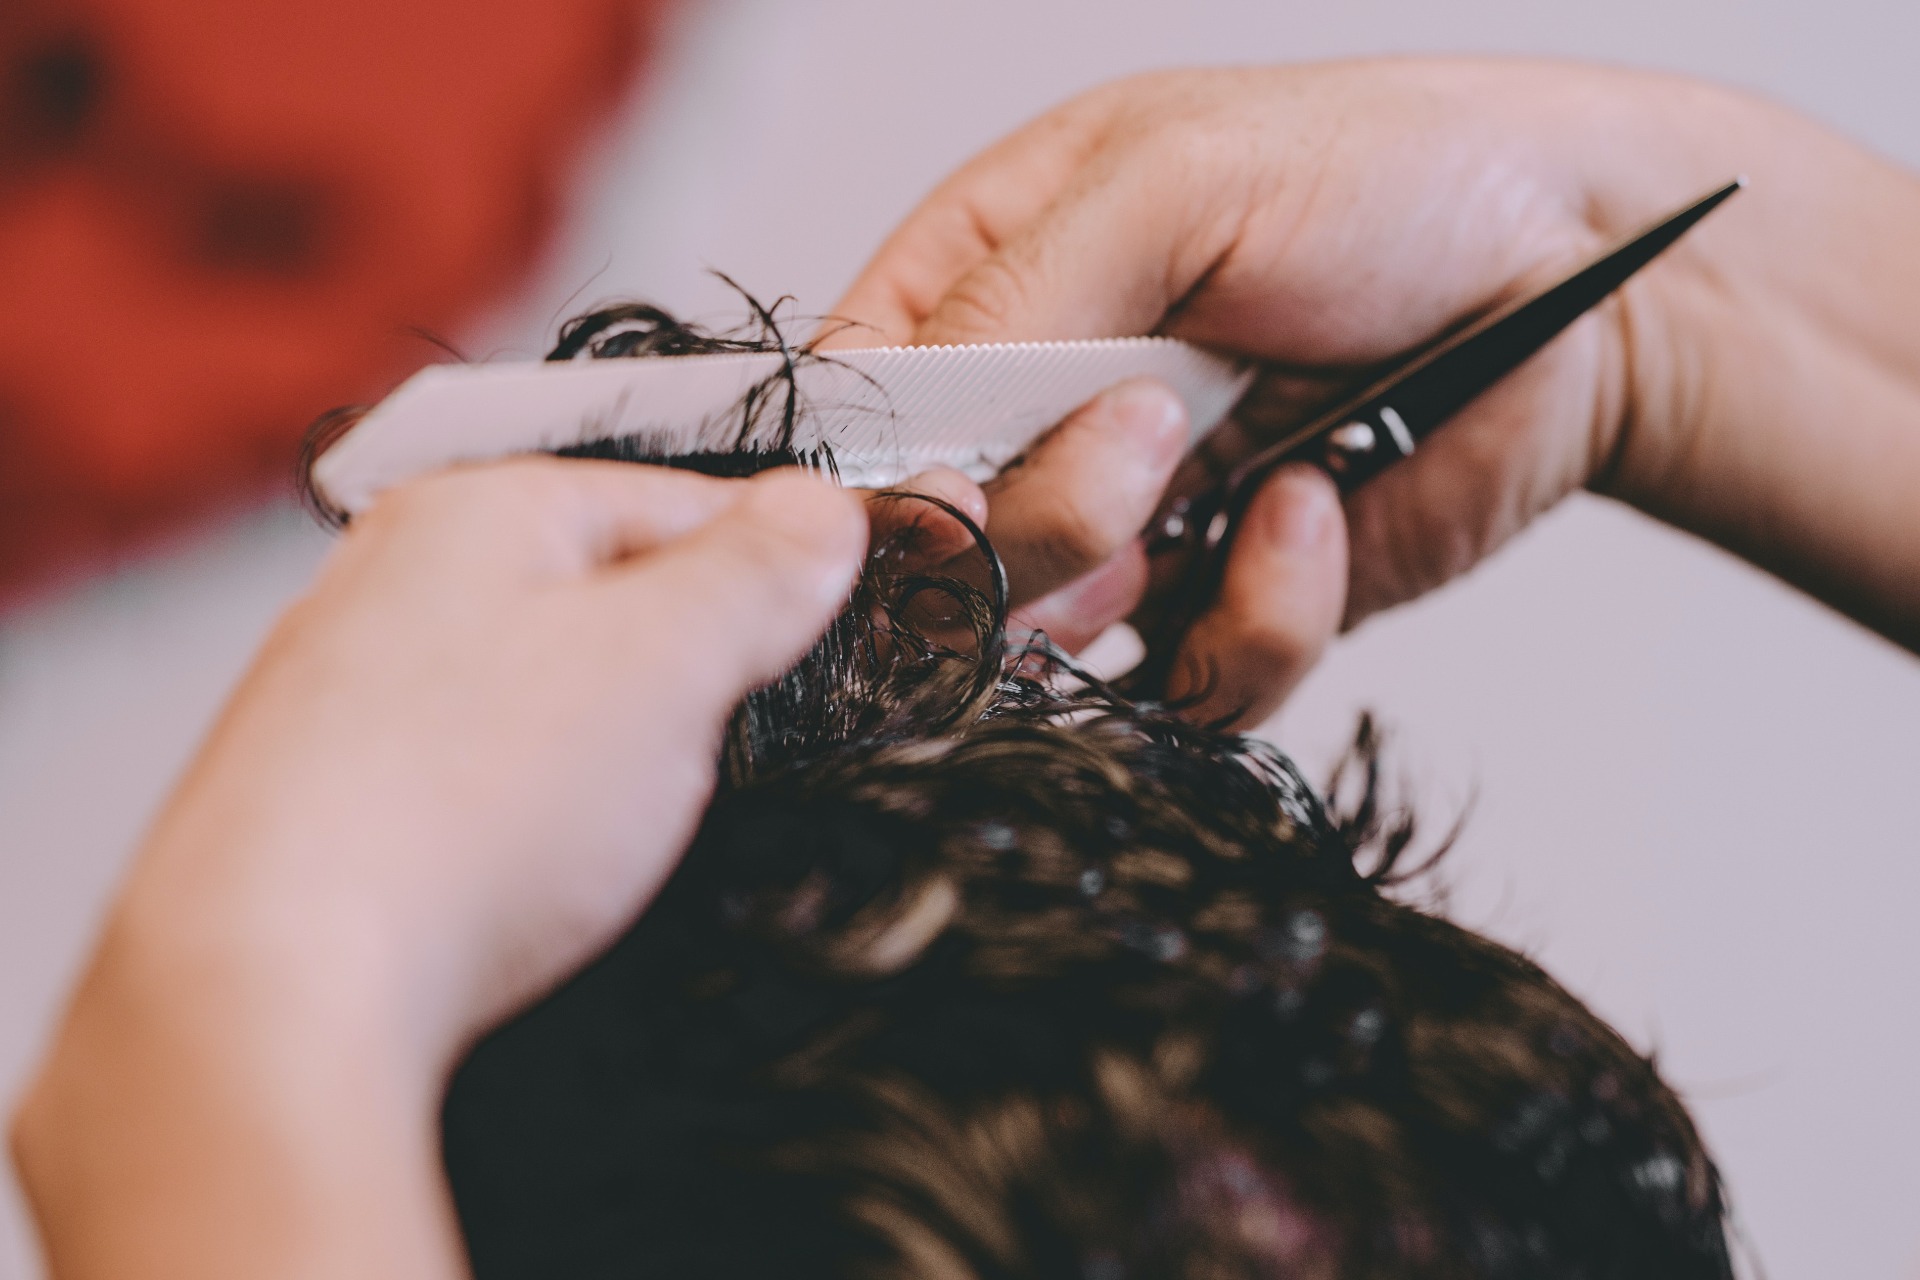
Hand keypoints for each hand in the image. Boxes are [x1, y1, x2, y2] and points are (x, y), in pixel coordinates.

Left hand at [12, 460, 865, 1279]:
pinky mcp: (320, 801)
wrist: (272, 990)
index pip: (676, 496)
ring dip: (609, 740)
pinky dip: (527, 804)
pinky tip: (535, 863)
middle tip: (737, 733)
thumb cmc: (468, 803)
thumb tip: (821, 508)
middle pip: (600, 590)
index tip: (837, 614)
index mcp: (474, 511)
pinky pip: (469, 771)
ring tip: (628, 814)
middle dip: (688, 659)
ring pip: (534, 685)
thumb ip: (754, 574)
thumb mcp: (664, 662)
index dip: (775, 557)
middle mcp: (390, 577)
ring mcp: (342, 691)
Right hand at [830, 60, 1919, 721]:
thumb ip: (1012, 301)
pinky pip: (1189, 686)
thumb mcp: (1175, 180)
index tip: (929, 494)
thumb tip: (895, 455)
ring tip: (1247, 470)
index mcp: (989, 283)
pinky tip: (1319, 510)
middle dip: (1028, 524)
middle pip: (931, 551)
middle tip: (1143, 445)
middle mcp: (1042, 417)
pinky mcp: (1231, 603)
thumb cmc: (1388, 177)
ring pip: (1046, 647)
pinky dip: (1255, 620)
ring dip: (1138, 577)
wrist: (1578, 273)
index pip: (852, 412)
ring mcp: (1133, 524)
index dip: (868, 475)